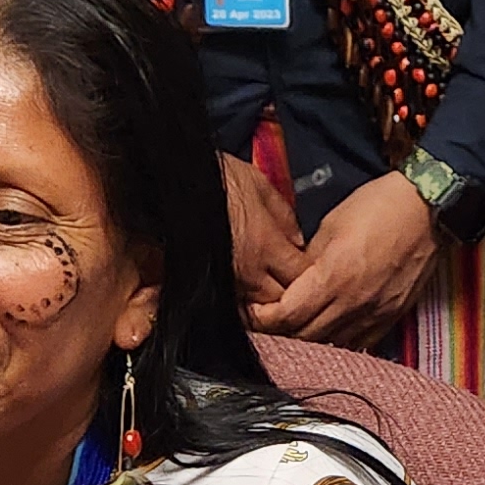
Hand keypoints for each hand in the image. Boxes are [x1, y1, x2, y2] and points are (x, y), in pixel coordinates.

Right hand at [222, 152, 309, 310]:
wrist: (172, 180)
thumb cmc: (213, 177)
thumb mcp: (259, 184)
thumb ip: (284, 216)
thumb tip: (297, 239)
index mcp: (266, 245)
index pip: (302, 276)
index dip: (312, 274)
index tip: (312, 265)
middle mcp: (248, 271)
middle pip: (283, 300)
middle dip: (293, 293)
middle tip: (294, 279)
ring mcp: (226, 281)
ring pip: (258, 307)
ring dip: (269, 300)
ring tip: (271, 284)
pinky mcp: (207, 283)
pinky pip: (235, 303)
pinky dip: (245, 301)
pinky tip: (247, 286)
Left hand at [249, 173, 439, 351]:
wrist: (429, 209)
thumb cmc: (379, 207)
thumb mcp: (330, 225)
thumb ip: (308, 261)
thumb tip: (292, 282)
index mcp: (334, 277)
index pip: (286, 316)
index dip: (262, 318)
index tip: (252, 310)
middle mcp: (353, 304)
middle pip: (303, 337)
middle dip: (280, 331)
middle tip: (267, 320)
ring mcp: (374, 314)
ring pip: (329, 345)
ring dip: (307, 339)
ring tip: (295, 327)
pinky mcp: (390, 318)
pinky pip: (357, 344)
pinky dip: (337, 342)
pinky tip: (328, 331)